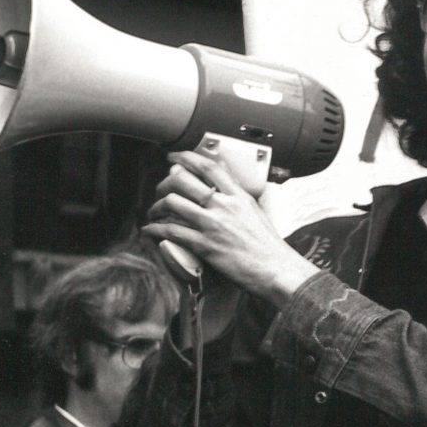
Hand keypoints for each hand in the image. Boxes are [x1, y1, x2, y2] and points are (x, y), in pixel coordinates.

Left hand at [143, 150, 318, 308]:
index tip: (174, 157)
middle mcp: (224, 206)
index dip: (187, 157)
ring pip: (173, 203)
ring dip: (157, 206)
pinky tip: (150, 231)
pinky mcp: (205, 245)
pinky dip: (155, 230)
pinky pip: (172, 231)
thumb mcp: (256, 210)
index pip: (209, 167)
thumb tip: (225, 177)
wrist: (275, 269)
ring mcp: (213, 225)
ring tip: (154, 212)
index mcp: (238, 196)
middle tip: (161, 189)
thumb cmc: (268, 245)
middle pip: (184, 180)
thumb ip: (238, 193)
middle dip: (165, 182)